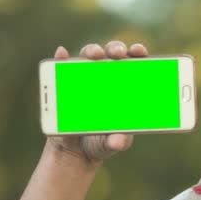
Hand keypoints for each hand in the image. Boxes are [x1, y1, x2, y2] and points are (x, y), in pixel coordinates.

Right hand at [45, 41, 148, 166]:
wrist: (76, 150)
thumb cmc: (102, 140)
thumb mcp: (113, 142)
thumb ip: (119, 141)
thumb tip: (119, 141)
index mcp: (125, 85)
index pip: (134, 62)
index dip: (137, 52)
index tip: (139, 51)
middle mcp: (107, 75)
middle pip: (113, 54)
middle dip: (117, 49)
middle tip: (118, 53)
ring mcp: (85, 77)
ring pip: (90, 56)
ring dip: (93, 51)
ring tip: (96, 55)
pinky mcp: (65, 82)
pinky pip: (62, 66)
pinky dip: (61, 58)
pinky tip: (61, 54)